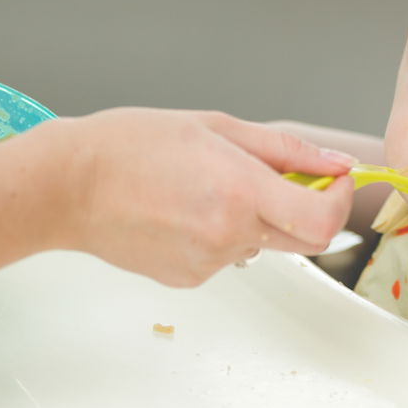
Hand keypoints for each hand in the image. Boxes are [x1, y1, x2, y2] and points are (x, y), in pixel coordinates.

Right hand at [56, 108, 355, 285]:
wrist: (68, 187)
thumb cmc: (130, 146)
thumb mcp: (215, 127)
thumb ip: (284, 149)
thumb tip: (335, 163)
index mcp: (240, 192)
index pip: (322, 221)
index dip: (339, 202)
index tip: (333, 181)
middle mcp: (229, 235)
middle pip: (304, 241)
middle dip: (305, 209)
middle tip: (276, 178)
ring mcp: (209, 263)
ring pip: (260, 244)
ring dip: (252, 218)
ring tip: (202, 187)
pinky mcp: (189, 279)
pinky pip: (226, 255)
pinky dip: (220, 233)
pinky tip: (183, 210)